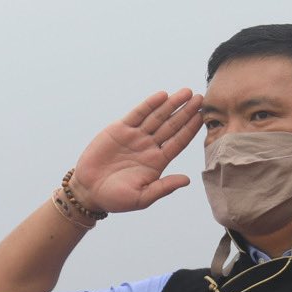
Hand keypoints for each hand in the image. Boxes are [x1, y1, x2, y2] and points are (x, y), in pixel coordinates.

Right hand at [70, 90, 204, 213]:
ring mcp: (135, 136)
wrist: (89, 191)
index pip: (178, 142)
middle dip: (186, 112)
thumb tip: (187, 180)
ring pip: (157, 117)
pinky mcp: (120, 130)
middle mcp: (149, 146)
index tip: (202, 117)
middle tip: (200, 98)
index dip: (190, 129)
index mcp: (157, 162)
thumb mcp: (142, 197)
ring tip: (185, 92)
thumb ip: (164, 187)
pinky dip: (149, 105)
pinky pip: (137, 114)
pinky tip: (162, 96)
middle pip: (172, 126)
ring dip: (171, 104)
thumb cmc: (116, 199)